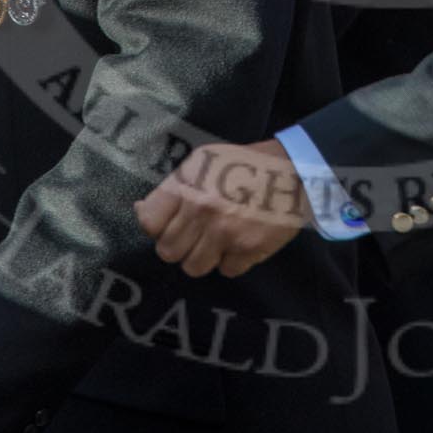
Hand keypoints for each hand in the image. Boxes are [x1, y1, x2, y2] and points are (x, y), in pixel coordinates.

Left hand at [134, 138, 307, 277]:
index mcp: (188, 184)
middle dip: (181, 245)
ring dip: (204, 257)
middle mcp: (202, 209)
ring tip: (219, 239)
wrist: (293, 171)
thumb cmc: (243, 164)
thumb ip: (171, 188)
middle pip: (168, 251)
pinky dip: (232, 261)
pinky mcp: (248, 249)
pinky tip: (242, 240)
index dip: (159, 228)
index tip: (172, 224)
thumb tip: (139, 212)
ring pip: (193, 267)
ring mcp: (225, 232)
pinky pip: (226, 271)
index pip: (150, 223)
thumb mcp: (203, 161)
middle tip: (198, 233)